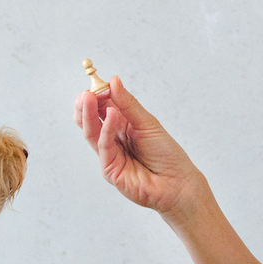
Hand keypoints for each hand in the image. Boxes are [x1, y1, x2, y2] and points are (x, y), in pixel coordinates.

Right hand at [72, 77, 204, 218]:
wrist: (177, 182)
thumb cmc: (166, 154)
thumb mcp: (147, 123)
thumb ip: (128, 104)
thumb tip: (113, 81)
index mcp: (121, 126)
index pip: (101, 107)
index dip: (96, 95)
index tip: (96, 83)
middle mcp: (112, 139)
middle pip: (90, 120)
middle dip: (85, 105)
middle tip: (86, 92)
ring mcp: (109, 155)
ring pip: (91, 133)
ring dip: (88, 114)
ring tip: (88, 98)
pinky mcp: (109, 170)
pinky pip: (104, 147)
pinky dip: (106, 130)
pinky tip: (112, 115)